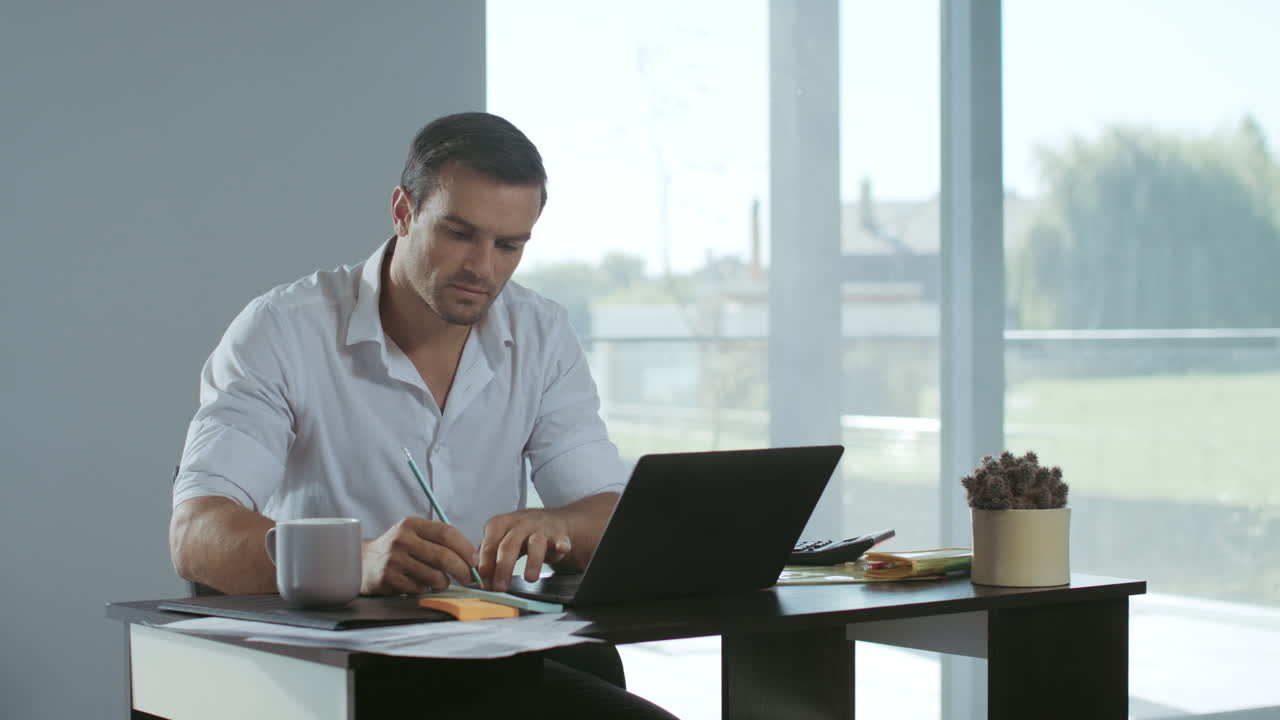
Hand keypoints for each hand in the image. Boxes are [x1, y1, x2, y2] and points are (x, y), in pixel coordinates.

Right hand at [361, 516, 478, 594]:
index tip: (475, 560)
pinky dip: (427, 589)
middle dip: (463, 570)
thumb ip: (440, 540)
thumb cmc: (399, 549)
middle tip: (468, 577)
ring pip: (435, 576)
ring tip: (440, 581)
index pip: (447, 533)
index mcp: (412, 524)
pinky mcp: (390, 579)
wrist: (363, 562)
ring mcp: (395, 560)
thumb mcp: (414, 533)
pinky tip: (421, 584)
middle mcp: (402, 539)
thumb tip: (473, 557)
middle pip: (444, 557)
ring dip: (444, 583)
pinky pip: (421, 589)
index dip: (466, 548)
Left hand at [477, 509, 571, 591]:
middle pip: (509, 545)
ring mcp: (540, 528)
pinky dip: (561, 544)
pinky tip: (562, 549)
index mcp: (500, 525)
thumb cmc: (521, 534)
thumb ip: (488, 556)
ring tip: (530, 578)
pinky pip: (560, 539)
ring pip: (535, 543)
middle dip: (503, 567)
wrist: (551, 521)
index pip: (489, 546)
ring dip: (532, 561)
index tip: (485, 585)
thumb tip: (477, 579)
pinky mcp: (558, 534)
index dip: (486, 567)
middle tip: (500, 587)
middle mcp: (519, 524)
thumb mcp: (500, 539)